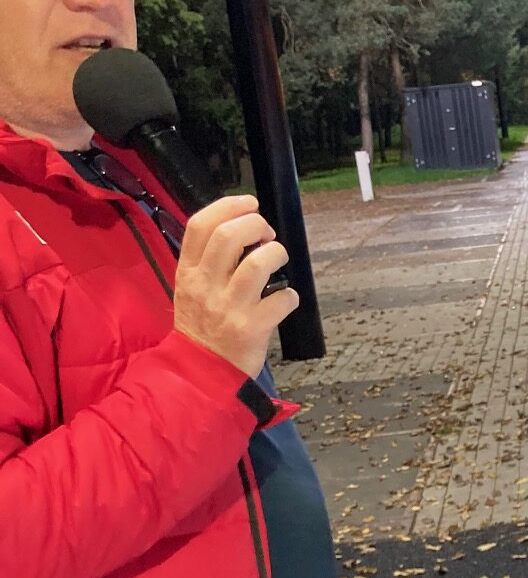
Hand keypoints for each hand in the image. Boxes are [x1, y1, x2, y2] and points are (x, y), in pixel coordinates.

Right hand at [173, 195, 299, 379]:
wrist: (200, 374)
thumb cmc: (201, 327)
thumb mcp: (190, 289)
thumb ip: (208, 261)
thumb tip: (242, 229)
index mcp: (188, 272)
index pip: (199, 225)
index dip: (228, 206)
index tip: (250, 204)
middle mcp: (205, 286)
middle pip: (229, 236)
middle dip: (256, 224)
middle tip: (267, 235)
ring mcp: (228, 308)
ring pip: (257, 264)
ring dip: (276, 254)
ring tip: (278, 259)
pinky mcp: (250, 329)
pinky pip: (280, 300)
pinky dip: (290, 296)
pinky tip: (285, 299)